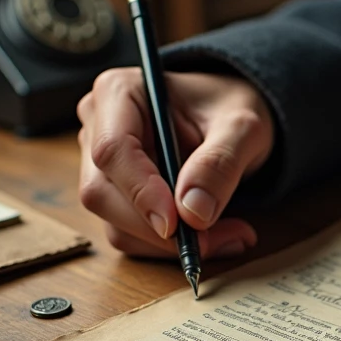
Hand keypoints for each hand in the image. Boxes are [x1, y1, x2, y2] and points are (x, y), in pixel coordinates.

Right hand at [77, 68, 273, 257]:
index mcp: (119, 93)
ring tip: (229, 237)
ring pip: (115, 223)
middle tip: (216, 240)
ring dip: (169, 245)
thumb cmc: (231, 110)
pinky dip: (169, 247)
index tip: (177, 225)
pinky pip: (130, 235)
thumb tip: (193, 211)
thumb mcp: (242, 126)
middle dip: (157, 230)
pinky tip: (213, 236)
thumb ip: (220, 162)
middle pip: (102, 193)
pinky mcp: (115, 197)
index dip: (141, 192)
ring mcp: (101, 166)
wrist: (231, 121)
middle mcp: (98, 128)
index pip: (113, 150)